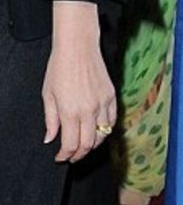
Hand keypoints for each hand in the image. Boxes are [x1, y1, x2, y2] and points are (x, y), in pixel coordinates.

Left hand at [42, 5, 117, 162]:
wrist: (78, 47)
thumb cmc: (60, 67)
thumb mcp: (48, 95)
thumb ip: (50, 120)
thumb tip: (50, 138)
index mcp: (70, 111)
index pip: (71, 144)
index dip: (66, 155)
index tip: (61, 157)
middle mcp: (88, 110)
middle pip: (88, 144)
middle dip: (79, 154)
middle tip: (72, 156)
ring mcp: (102, 104)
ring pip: (102, 135)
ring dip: (93, 144)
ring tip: (84, 144)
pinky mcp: (111, 97)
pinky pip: (112, 121)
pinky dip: (105, 130)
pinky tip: (97, 130)